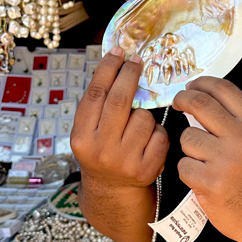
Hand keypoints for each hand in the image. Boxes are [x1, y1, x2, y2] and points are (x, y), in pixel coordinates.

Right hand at [71, 48, 168, 190]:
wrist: (112, 189)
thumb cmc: (103, 150)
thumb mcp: (90, 131)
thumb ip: (100, 104)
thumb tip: (118, 61)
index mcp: (82, 137)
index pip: (95, 94)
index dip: (108, 69)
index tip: (119, 52)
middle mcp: (100, 149)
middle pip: (119, 101)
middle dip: (130, 76)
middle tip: (137, 61)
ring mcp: (123, 161)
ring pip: (143, 118)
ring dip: (144, 114)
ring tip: (137, 124)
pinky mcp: (145, 169)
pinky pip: (159, 135)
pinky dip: (157, 132)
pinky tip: (147, 141)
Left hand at [173, 77, 241, 241]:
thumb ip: (233, 119)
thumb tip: (198, 98)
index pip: (224, 89)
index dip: (203, 83)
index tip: (192, 85)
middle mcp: (240, 138)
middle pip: (200, 104)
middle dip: (183, 99)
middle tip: (178, 102)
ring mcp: (224, 160)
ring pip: (187, 138)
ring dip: (188, 147)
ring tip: (202, 160)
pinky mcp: (209, 182)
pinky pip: (183, 166)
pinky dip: (188, 172)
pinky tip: (201, 179)